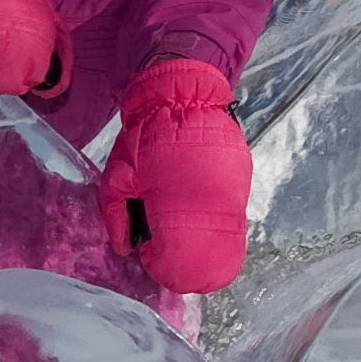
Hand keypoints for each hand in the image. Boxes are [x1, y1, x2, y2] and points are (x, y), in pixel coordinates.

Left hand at [99, 60, 250, 293]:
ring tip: (182, 224)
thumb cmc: (142, 139)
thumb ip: (117, 218)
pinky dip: (215, 220)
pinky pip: (231, 216)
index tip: (148, 250)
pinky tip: (196, 203)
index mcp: (174, 212)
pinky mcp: (243, 182)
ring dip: (202, 240)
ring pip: (223, 241)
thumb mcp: (117, 178)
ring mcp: (232, 197)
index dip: (160, 264)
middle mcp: (209, 211)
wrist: (179, 97)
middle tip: (165, 243)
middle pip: (207, 263)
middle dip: (184, 260)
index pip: (174, 263)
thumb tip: (126, 249)